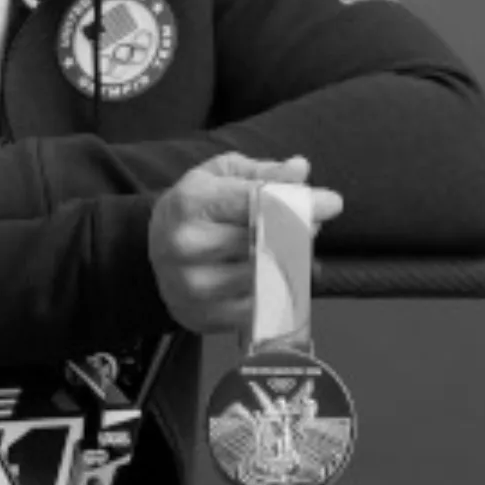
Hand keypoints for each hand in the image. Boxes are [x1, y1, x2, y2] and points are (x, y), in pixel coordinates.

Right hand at [148, 152, 342, 336]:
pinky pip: (260, 308)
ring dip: (293, 264)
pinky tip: (272, 279)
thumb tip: (300, 170)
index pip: (257, 202)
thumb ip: (262, 172)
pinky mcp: (202, 315)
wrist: (153, 250)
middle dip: (301, 232)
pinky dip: (276, 293)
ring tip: (291, 250)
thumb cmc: (194, 209)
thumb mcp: (219, 176)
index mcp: (190, 202)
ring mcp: (194, 284)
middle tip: (312, 225)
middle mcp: (187, 244)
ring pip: (268, 277)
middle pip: (268, 241)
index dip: (300, 202)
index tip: (331, 202)